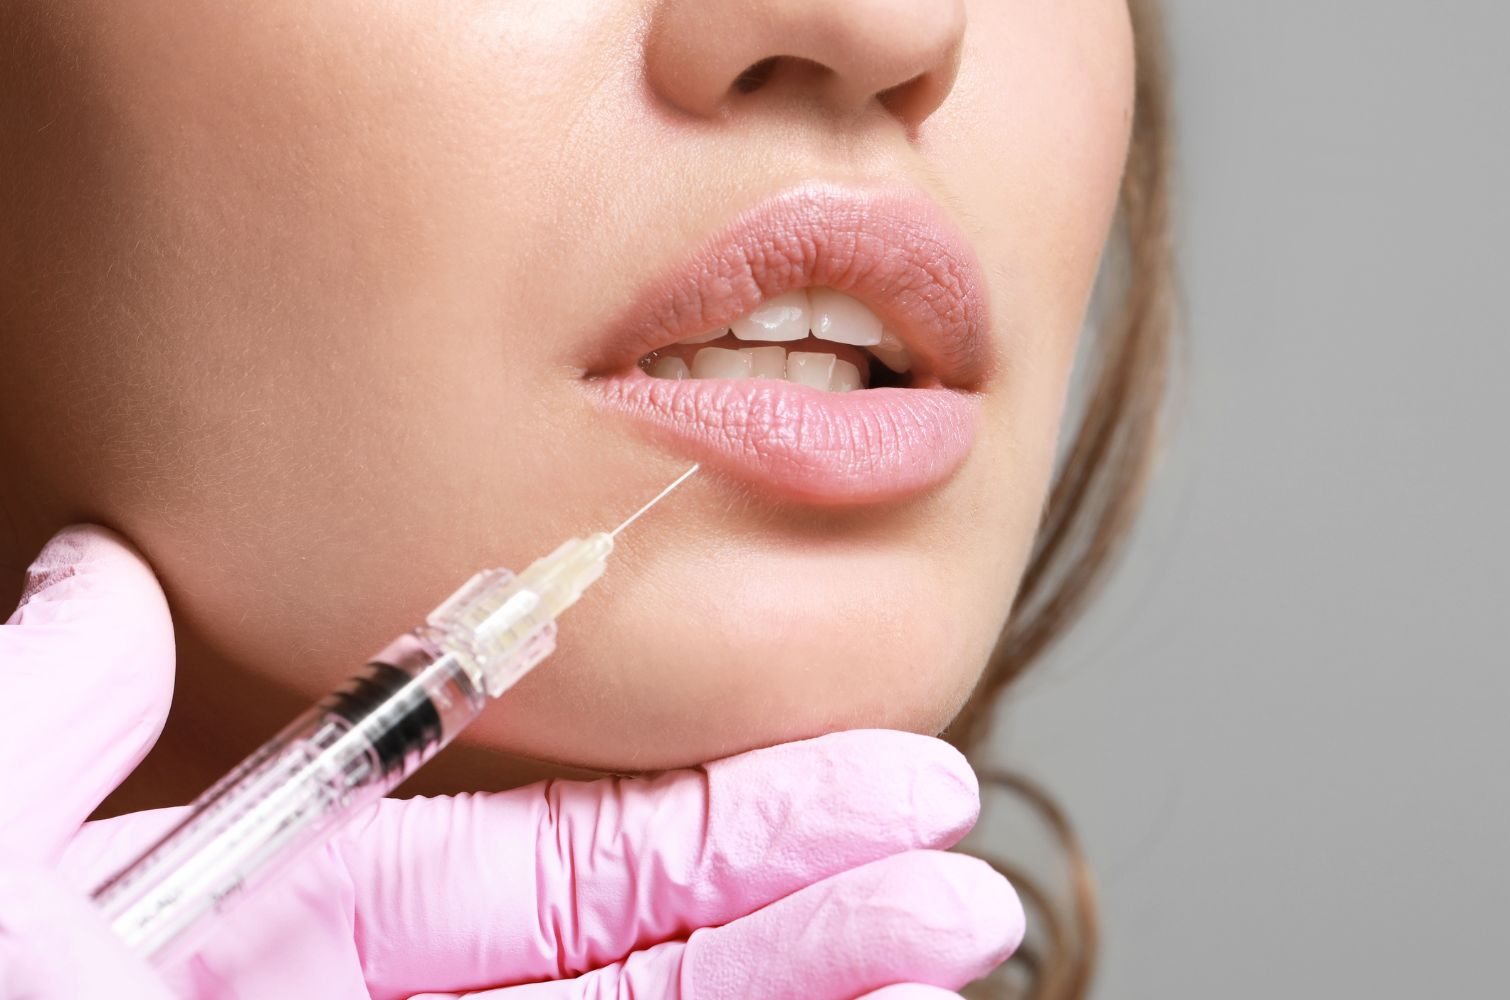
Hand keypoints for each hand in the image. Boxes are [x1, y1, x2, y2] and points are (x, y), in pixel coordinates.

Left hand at [1, 525, 1022, 997]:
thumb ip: (43, 728)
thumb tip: (106, 579)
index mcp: (275, 946)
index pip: (533, 869)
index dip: (698, 823)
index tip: (834, 766)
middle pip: (637, 964)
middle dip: (799, 897)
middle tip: (950, 837)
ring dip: (809, 995)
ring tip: (955, 934)